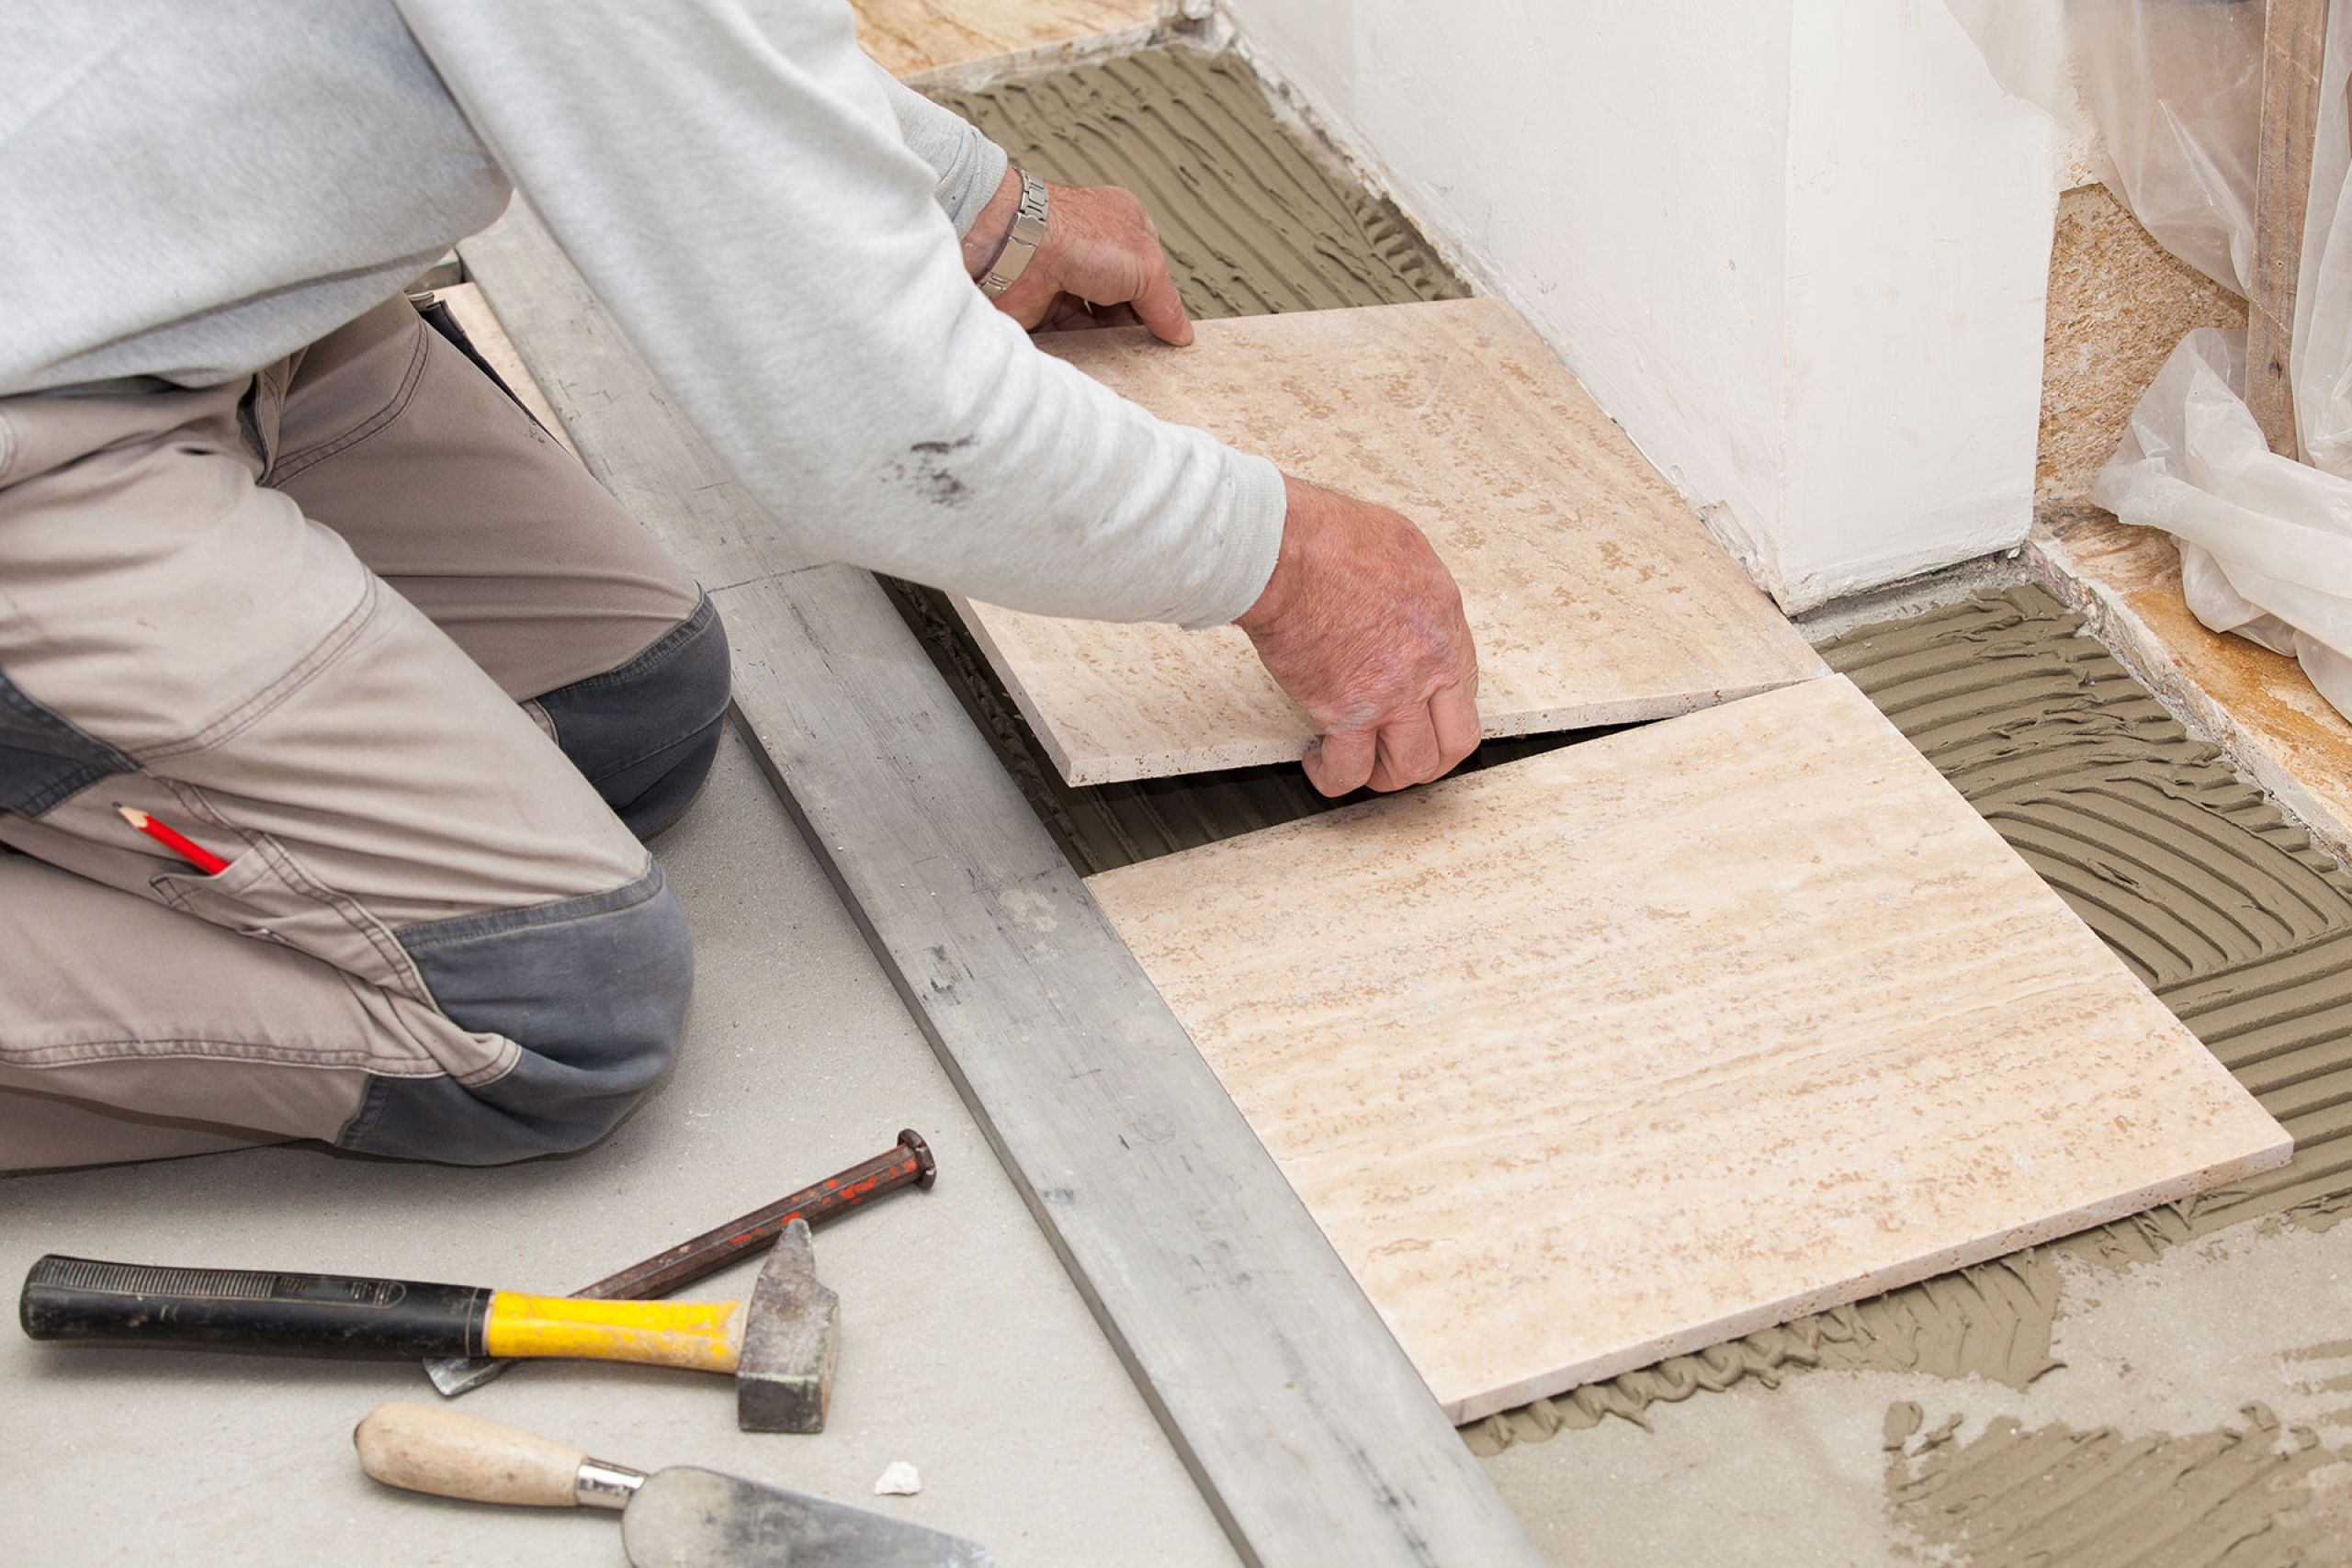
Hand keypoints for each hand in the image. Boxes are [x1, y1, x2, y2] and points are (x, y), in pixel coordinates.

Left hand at [964, 171, 1193, 344]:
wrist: (1014, 250)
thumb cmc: (1075, 236)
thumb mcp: (1146, 266)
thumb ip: (1166, 302)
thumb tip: (1181, 333)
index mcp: (1120, 225)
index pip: (1148, 270)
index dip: (1158, 300)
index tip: (1169, 332)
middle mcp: (1090, 249)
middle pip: (1122, 299)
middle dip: (1133, 326)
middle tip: (1149, 354)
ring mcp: (1062, 277)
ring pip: (1093, 322)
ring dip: (1107, 343)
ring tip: (1125, 365)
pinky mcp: (1039, 306)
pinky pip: (1066, 337)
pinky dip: (1080, 351)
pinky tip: (1094, 364)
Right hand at [1236, 476, 1481, 795]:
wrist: (1286, 554)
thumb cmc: (1329, 537)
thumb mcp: (1403, 545)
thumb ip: (1414, 585)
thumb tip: (1402, 597)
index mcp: (1444, 623)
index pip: (1467, 688)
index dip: (1444, 710)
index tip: (1421, 713)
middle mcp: (1427, 666)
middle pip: (1455, 741)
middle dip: (1431, 757)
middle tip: (1402, 753)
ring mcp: (1390, 696)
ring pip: (1410, 767)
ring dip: (1386, 773)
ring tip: (1360, 762)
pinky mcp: (1344, 714)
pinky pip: (1350, 770)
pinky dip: (1334, 776)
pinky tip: (1319, 762)